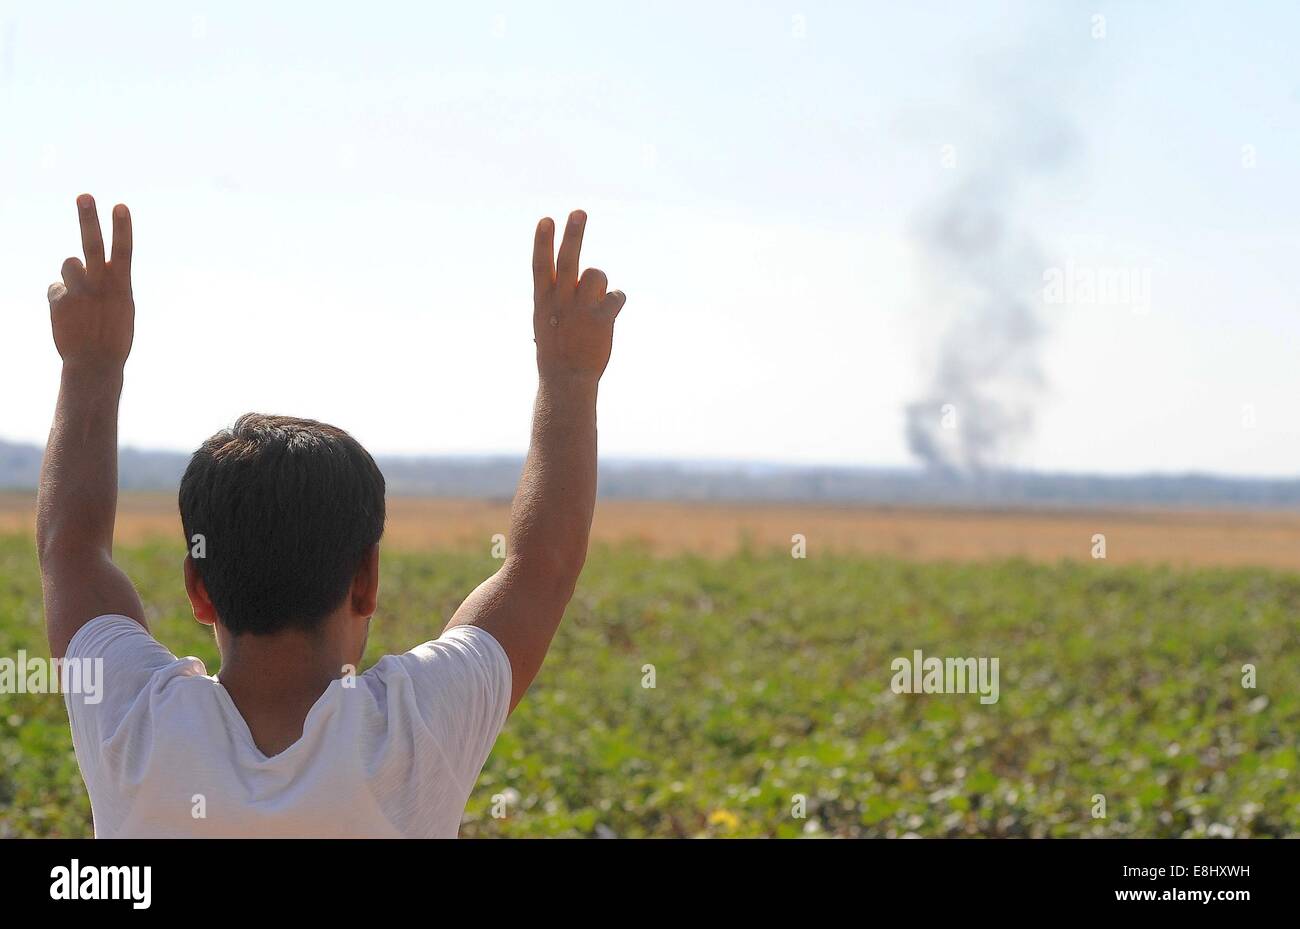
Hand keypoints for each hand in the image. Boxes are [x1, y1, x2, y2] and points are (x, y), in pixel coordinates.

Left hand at [47, 194, 133, 371]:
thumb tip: (80, 263)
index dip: (122, 227)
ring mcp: (79, 291)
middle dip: (88, 219)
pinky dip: (62, 299)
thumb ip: (107, 282)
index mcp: (121, 285)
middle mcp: (100, 285)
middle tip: (84, 196)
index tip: (119, 206)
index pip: (123, 250)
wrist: (95, 365)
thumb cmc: (112, 336)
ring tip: (80, 296)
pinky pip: (56, 288)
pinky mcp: (59, 300)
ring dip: (72, 274)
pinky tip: (70, 317)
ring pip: (69, 264)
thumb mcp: (120, 307)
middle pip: (93, 245)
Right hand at [532, 210, 624, 379]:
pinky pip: (616, 295)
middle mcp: (560, 301)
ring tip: (595, 298)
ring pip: (596, 274)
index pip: (540, 265)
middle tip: (579, 212)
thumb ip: (557, 295)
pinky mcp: (600, 320)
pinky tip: (610, 310)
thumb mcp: (546, 320)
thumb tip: (578, 275)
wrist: (566, 381)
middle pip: (568, 261)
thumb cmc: (557, 348)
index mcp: (543, 300)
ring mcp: (580, 310)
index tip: (546, 219)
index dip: (542, 242)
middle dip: (573, 235)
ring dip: (599, 280)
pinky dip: (616, 298)